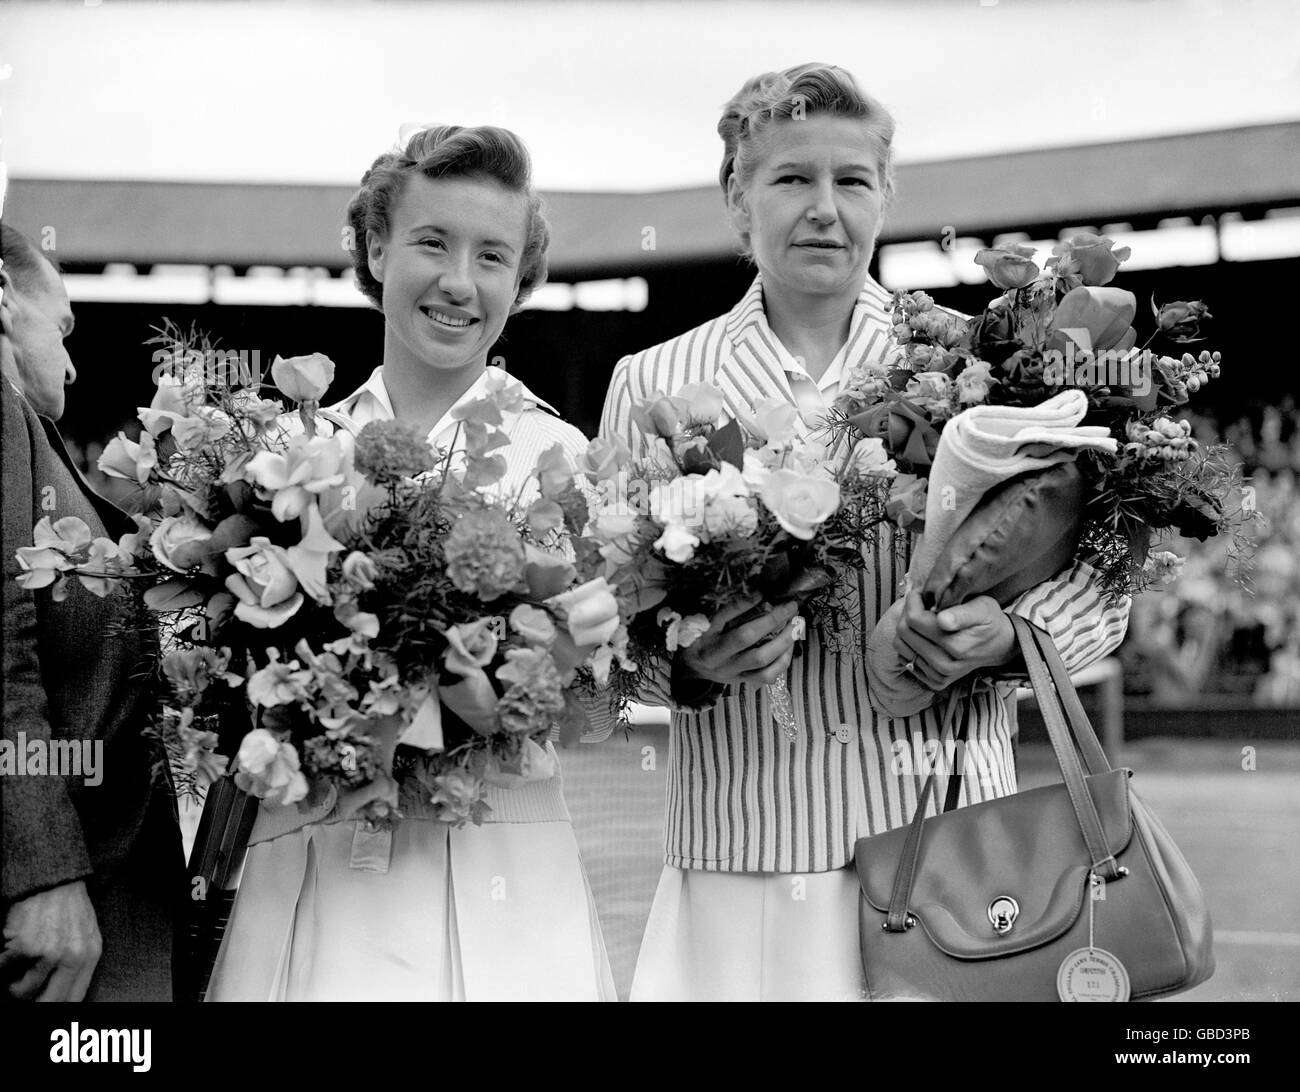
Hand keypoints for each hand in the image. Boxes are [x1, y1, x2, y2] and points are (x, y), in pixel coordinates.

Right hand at [0, 881, 101, 1000]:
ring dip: (14, 981)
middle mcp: (73, 957)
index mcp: (90, 955)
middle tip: (23, 990)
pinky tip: (12, 946)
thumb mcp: (85, 935)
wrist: (52, 879)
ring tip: (21, 961)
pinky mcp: (26, 946)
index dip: (56, 1010)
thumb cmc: (67, 908)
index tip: (44, 1006)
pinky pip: (5, 970)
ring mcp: (50, 952)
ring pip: (22, 991)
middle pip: (49, 1003)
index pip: (74, 1000)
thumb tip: (65, 999)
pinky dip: (3, 963)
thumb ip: (79, 966)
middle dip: (33, 1002)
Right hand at [679, 595, 799, 687]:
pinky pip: (766, 676)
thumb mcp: (701, 621)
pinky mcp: (741, 681)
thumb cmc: (698, 638)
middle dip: (773, 619)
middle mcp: (716, 655)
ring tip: (796, 626)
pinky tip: (789, 647)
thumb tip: (755, 592)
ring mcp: (730, 671)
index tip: (761, 592)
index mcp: (703, 635)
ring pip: (761, 659)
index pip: (723, 617)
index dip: (743, 604)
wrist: (690, 669)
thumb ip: (723, 608)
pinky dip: (782, 662)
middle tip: (791, 606)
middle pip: (747, 637)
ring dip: (784, 641)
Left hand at [893, 591, 1016, 690]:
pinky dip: (910, 644)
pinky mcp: (933, 681)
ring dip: (907, 628)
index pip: (914, 619)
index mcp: (957, 646)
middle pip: (904, 631)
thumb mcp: (982, 608)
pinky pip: (905, 658)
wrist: (998, 645)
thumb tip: (943, 620)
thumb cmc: (988, 621)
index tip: (923, 593)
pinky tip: (925, 636)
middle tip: (923, 604)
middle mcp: (946, 665)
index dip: (915, 601)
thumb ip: (961, 614)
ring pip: (900, 644)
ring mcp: (938, 675)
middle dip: (909, 612)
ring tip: (923, 619)